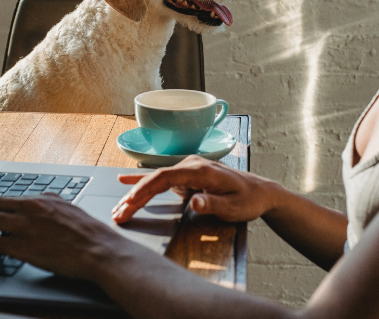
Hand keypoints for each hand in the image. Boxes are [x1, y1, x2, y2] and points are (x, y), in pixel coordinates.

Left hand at [0, 194, 129, 280]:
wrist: (99, 249)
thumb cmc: (90, 234)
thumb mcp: (71, 210)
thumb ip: (53, 206)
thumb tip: (44, 208)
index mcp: (44, 199)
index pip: (10, 197)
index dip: (0, 210)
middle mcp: (31, 208)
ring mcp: (25, 226)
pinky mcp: (21, 246)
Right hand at [112, 155, 279, 223]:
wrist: (260, 192)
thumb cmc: (248, 200)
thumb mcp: (233, 207)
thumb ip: (212, 204)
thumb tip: (194, 201)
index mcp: (200, 170)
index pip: (164, 178)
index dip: (144, 190)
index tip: (130, 204)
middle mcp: (191, 165)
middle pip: (155, 179)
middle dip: (134, 196)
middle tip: (118, 214)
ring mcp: (188, 169)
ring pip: (155, 181)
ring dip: (136, 194)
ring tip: (118, 208)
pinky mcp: (187, 176)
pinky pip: (161, 179)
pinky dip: (143, 180)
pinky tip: (125, 181)